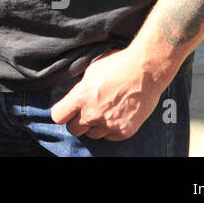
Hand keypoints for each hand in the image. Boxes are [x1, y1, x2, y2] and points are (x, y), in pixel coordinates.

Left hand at [50, 49, 166, 140]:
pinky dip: (112, 129)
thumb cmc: (118, 65)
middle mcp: (92, 114)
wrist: (146, 71)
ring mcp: (109, 124)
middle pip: (73, 130)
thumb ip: (80, 89)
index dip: (62, 113)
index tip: (67, 110)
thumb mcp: (91, 72)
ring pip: (92, 134)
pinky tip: (117, 115)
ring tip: (105, 111)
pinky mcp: (124, 131)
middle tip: (86, 111)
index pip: (57, 117)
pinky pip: (110, 137)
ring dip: (95, 126)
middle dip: (77, 121)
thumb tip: (74, 97)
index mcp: (80, 97)